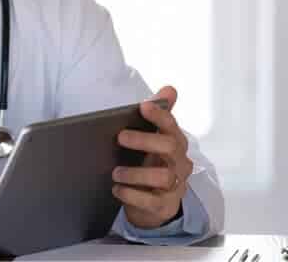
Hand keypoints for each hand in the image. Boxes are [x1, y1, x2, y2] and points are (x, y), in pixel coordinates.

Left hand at [113, 86, 192, 228]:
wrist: (153, 203)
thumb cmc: (150, 164)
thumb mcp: (151, 139)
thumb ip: (158, 115)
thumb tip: (170, 89)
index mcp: (174, 143)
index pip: (171, 125)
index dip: (160, 115)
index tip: (143, 106)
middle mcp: (179, 162)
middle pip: (170, 147)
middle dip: (144, 140)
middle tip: (120, 137)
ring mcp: (175, 185)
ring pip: (163, 177)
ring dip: (136, 173)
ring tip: (115, 172)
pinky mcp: (165, 205)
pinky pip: (151, 201)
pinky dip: (132, 194)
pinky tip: (117, 189)